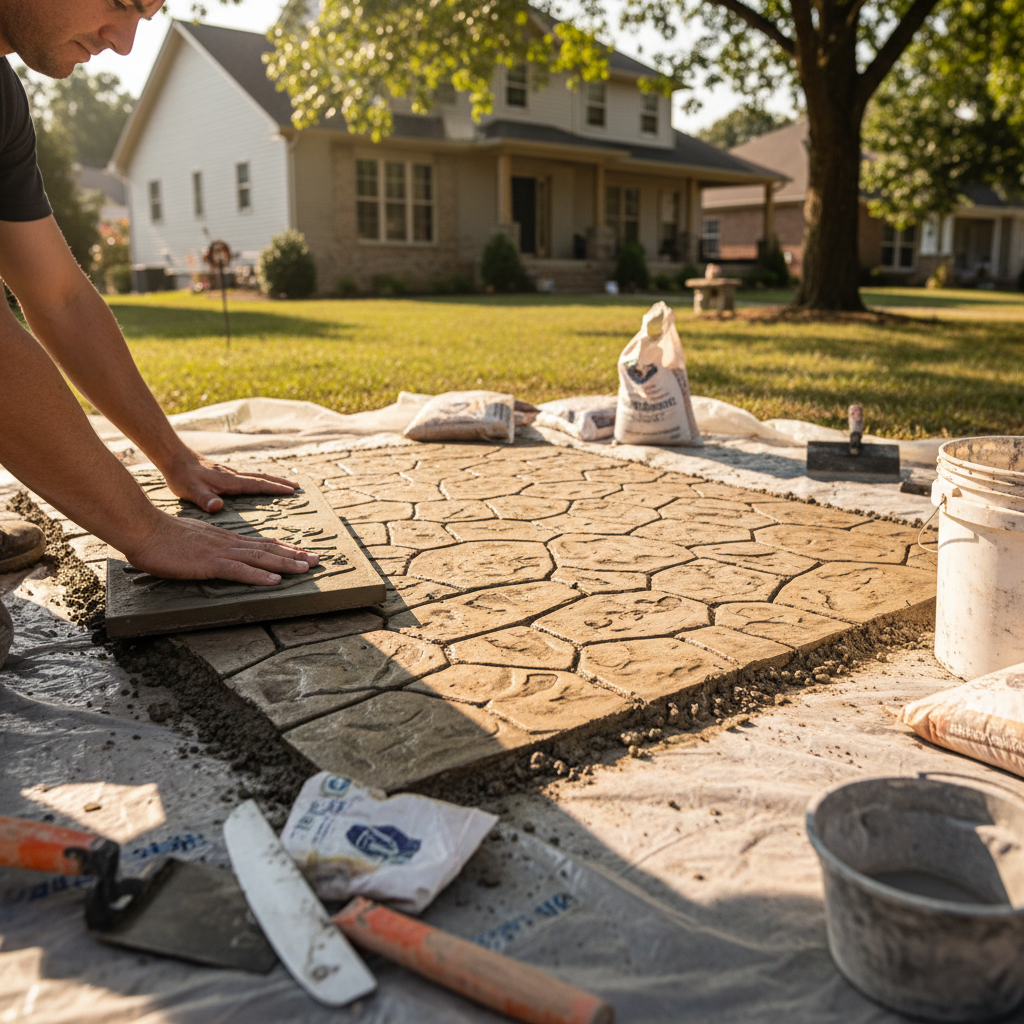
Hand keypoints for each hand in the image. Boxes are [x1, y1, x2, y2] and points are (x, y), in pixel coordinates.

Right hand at [123, 511, 318, 585]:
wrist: (144, 528)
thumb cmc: (162, 537)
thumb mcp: (191, 541)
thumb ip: (206, 548)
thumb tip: (212, 556)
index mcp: (225, 539)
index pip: (260, 544)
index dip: (283, 549)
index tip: (301, 553)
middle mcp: (229, 543)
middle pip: (268, 549)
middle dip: (294, 555)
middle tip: (317, 560)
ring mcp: (221, 552)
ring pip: (261, 559)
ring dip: (286, 564)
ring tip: (307, 568)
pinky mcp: (210, 563)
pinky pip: (239, 571)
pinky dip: (259, 576)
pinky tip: (275, 581)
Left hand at [159, 450, 299, 512]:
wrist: (173, 457)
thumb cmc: (181, 477)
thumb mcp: (191, 491)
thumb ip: (204, 499)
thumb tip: (217, 507)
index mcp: (230, 481)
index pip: (258, 485)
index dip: (275, 488)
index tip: (292, 491)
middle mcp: (233, 475)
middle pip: (262, 478)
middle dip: (280, 482)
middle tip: (298, 487)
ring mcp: (229, 473)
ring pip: (256, 476)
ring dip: (272, 480)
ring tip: (285, 484)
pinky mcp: (224, 473)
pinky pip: (248, 476)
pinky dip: (260, 479)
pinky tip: (258, 483)